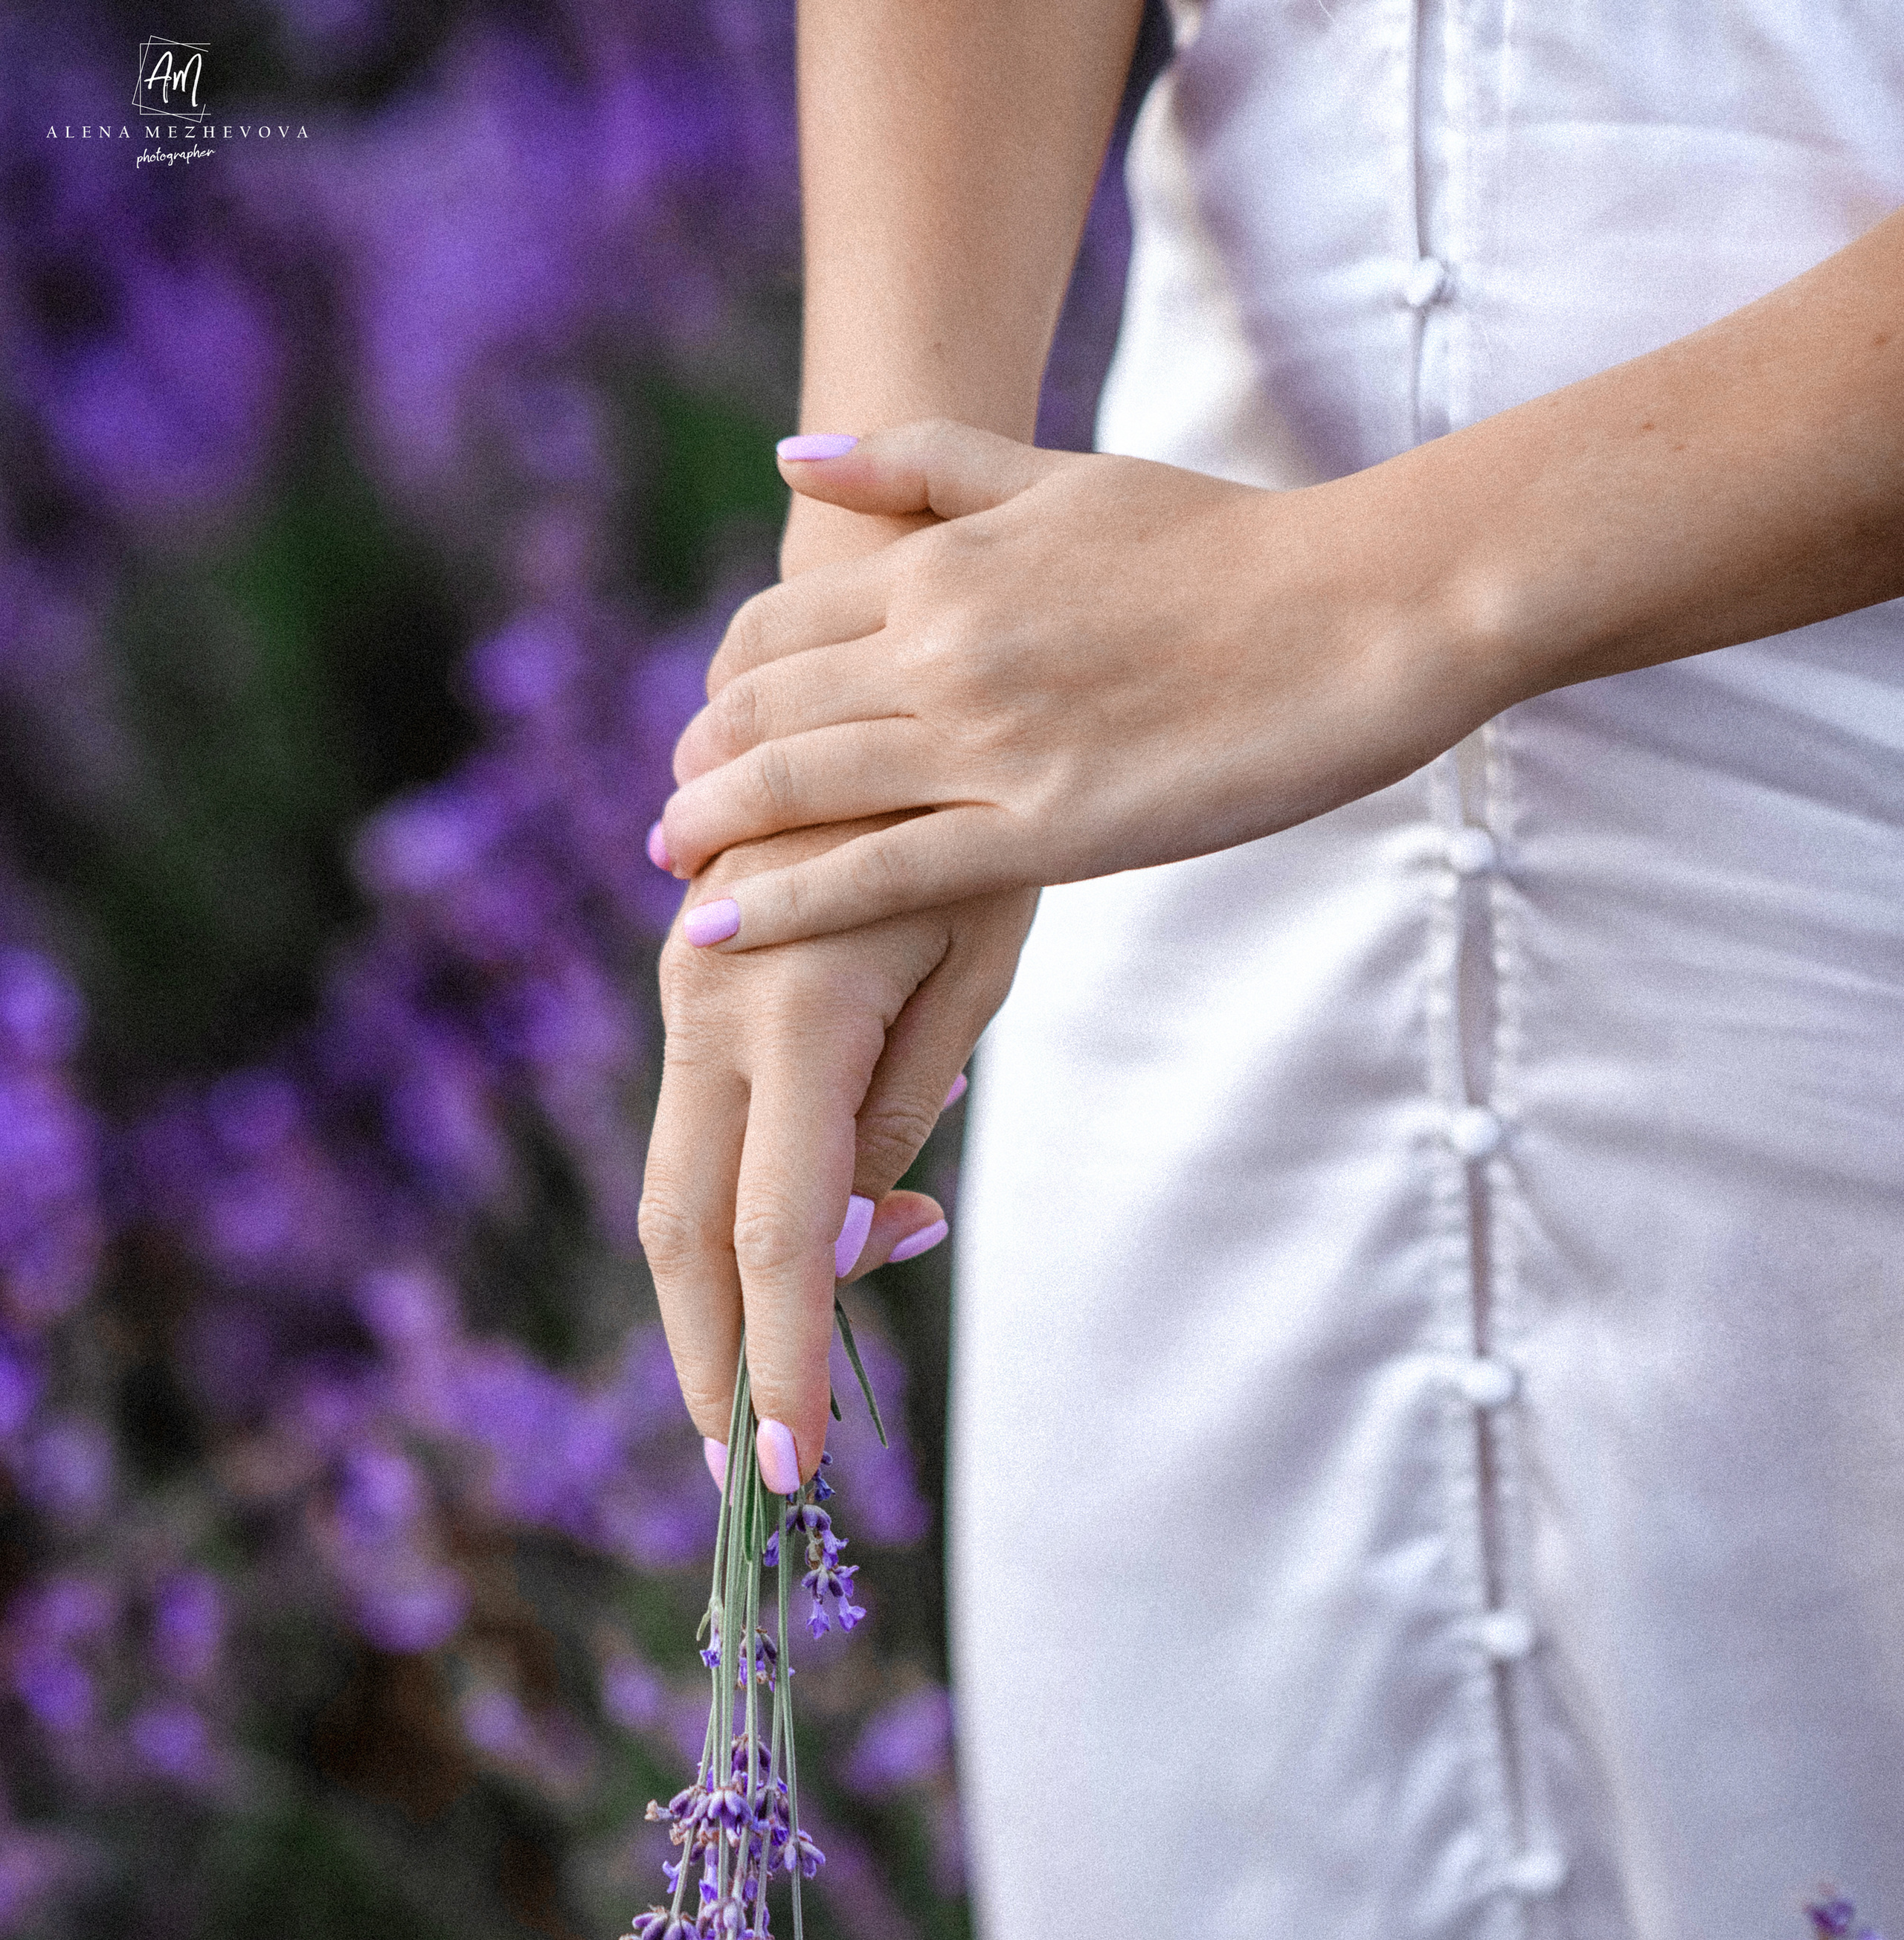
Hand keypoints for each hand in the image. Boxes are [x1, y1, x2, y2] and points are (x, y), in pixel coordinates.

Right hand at [638, 820, 1032, 1491]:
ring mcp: (684, 995)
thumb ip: (900, 1113)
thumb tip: (857, 1237)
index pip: (780, 1237)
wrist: (879, 670)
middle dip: (711, 1365)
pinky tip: (815, 1253)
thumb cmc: (972, 813)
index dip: (782, 1364)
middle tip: (744, 1479)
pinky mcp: (688, 986)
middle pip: (685, 1233)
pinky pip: (699, 1133)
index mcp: (796, 1013)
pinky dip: (735, 1220)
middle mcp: (710, 1008)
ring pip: (677, 1189)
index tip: (789, 1472)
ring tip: (769, 1396)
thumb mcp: (973, 966)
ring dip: (719, 1303)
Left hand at [656, 418, 1499, 948]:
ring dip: (712, 829)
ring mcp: (988, 739)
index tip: (706, 729)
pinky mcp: (1044, 829)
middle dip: (701, 762)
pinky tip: (714, 932)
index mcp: (948, 560)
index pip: (779, 623)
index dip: (724, 682)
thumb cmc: (1228, 547)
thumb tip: (791, 457)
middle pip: (767, 707)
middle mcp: (944, 643)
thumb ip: (926, 468)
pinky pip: (880, 873)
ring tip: (668, 865)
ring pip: (800, 786)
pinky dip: (784, 905)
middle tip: (669, 815)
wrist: (1361, 609)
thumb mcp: (1063, 477)